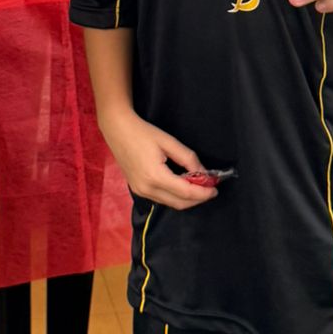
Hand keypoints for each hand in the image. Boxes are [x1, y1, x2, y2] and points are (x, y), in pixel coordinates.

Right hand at [100, 110, 217, 209]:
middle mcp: (147, 189)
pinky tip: (182, 185)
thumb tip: (203, 172)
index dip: (203, 193)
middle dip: (197, 199)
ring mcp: (140, 192)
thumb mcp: (169, 142)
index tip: (215, 188)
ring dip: (187, 199)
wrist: (117, 130)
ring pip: (170, 203)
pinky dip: (175, 196)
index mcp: (156, 177)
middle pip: (179, 203)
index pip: (186, 192)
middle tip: (210, 188)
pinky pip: (161, 199)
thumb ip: (188, 158)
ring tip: (199, 186)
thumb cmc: (143, 132)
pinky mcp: (137, 190)